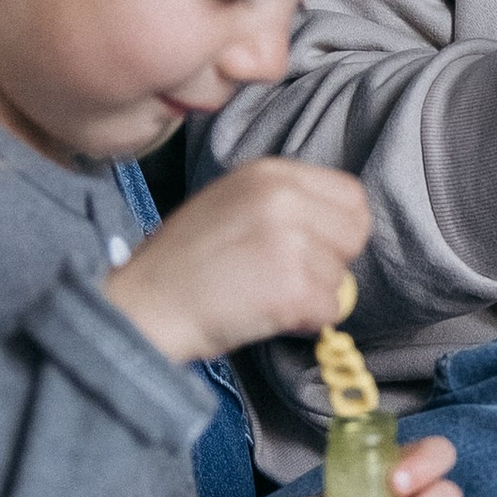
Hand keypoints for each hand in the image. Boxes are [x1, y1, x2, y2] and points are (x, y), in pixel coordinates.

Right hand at [104, 157, 369, 363]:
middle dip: (330, 263)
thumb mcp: (230, 204)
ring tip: (259, 294)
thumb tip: (335, 229)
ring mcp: (289, 241)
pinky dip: (303, 322)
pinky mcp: (291, 286)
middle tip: (284, 276)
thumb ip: (284, 204)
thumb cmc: (182, 264)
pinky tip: (263, 314)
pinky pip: (329, 311)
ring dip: (310, 296)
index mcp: (269, 173)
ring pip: (340, 278)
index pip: (351, 195)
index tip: (315, 247)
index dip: (339, 228)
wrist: (141, 306)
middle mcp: (283, 198)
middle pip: (355, 234)